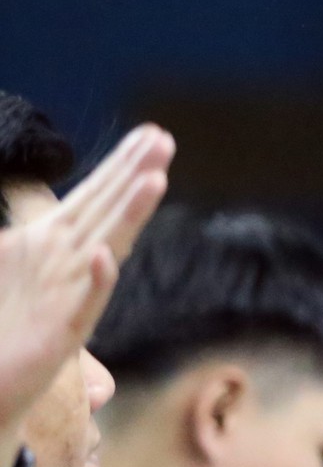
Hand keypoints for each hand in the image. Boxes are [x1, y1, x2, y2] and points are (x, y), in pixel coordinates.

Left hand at [0, 125, 172, 444]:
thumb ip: (11, 239)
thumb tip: (13, 217)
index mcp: (48, 242)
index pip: (93, 195)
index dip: (119, 164)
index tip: (150, 132)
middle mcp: (66, 264)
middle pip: (107, 211)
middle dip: (134, 175)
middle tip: (163, 141)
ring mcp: (69, 297)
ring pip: (106, 247)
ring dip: (129, 215)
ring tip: (153, 180)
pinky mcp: (62, 334)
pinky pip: (83, 304)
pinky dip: (95, 280)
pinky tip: (103, 255)